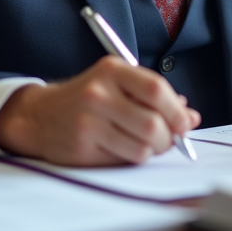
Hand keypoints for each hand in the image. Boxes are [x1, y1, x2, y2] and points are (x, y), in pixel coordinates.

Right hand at [0, 56, 200, 165]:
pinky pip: (124, 160)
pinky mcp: (82, 146)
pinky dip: (132, 159)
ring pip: (142, 147)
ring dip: (151, 151)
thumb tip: (191, 116)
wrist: (40, 115)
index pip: (155, 89)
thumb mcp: (118, 85)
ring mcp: (88, 120)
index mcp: (112, 70)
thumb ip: (154, 98)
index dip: (176, 110)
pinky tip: (123, 149)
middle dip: (168, 138)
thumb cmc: (88, 99)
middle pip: (152, 123)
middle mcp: (98, 93)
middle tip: (167, 141)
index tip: (185, 123)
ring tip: (144, 145)